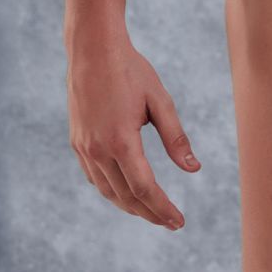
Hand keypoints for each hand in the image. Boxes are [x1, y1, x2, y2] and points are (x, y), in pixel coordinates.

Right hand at [67, 35, 200, 227]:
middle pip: (126, 196)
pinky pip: (94, 178)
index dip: (163, 209)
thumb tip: (193, 169)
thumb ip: (176, 137)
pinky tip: (125, 191)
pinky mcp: (77, 142)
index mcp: (121, 141)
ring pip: (108, 191)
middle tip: (171, 222)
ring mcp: (84, 148)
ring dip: (130, 205)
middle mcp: (98, 150)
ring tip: (152, 211)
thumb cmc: (131, 70)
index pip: (145, 189)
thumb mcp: (159, 100)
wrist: (93, 49)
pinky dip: (112, 190)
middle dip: (150, 213)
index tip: (179, 222)